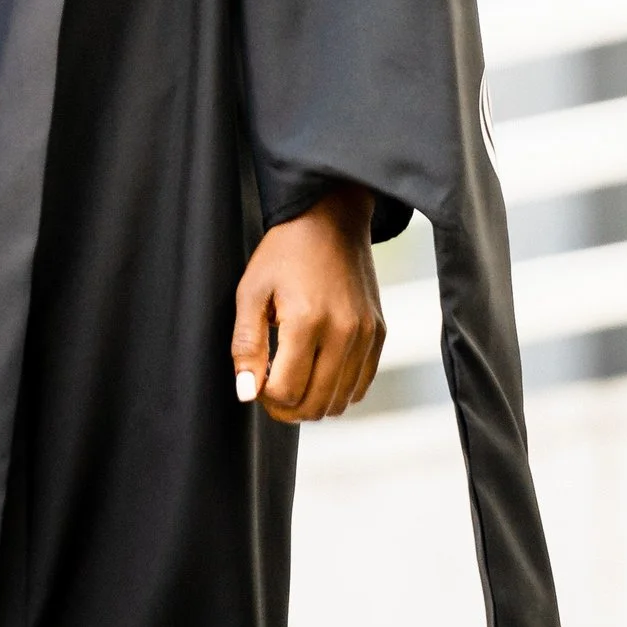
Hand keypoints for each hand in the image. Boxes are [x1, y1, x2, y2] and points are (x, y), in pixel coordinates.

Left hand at [230, 188, 385, 422]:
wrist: (331, 218)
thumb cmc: (285, 252)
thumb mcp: (251, 291)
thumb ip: (246, 346)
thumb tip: (246, 394)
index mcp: (307, 321)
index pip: (286, 391)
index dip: (263, 397)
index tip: (255, 381)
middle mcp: (344, 332)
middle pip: (315, 405)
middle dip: (286, 408)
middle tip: (270, 389)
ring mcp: (367, 335)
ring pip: (340, 402)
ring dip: (312, 403)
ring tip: (293, 380)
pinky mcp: (379, 333)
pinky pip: (361, 386)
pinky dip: (338, 391)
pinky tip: (318, 373)